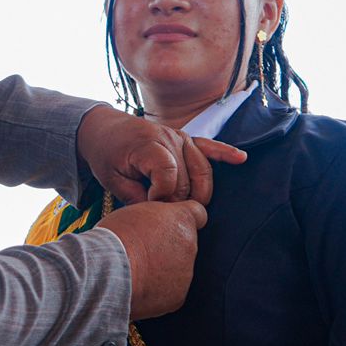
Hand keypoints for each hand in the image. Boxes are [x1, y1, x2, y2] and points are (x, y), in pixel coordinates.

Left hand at [77, 105, 245, 205]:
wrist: (105, 129)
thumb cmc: (107, 154)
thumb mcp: (112, 179)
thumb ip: (135, 197)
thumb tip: (158, 216)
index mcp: (150, 145)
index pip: (168, 178)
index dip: (161, 198)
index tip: (148, 206)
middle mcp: (170, 139)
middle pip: (187, 180)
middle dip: (177, 201)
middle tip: (161, 212)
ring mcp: (181, 137)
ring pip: (203, 171)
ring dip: (200, 193)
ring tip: (190, 209)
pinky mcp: (187, 139)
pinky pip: (210, 147)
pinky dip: (225, 153)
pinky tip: (241, 159)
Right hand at [100, 199, 207, 319]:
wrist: (106, 272)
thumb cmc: (114, 238)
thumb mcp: (136, 213)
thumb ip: (156, 217)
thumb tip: (157, 224)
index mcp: (182, 219)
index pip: (197, 213)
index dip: (183, 219)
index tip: (170, 226)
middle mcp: (191, 245)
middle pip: (185, 244)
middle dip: (169, 247)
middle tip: (142, 251)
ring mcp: (186, 273)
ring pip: (178, 269)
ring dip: (163, 269)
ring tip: (136, 271)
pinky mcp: (178, 296)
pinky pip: (170, 291)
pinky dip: (158, 290)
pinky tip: (138, 286)